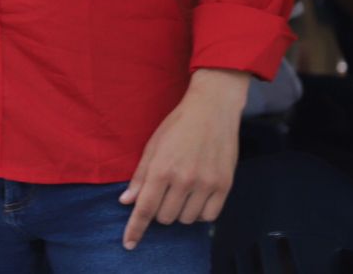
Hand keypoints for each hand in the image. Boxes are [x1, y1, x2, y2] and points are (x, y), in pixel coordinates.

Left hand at [119, 70, 244, 249]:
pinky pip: (209, 216)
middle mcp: (184, 180)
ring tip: (182, 191)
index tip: (129, 243)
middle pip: (165, 218)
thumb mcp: (153, 145)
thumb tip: (127, 201)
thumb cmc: (178, 124)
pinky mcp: (224, 185)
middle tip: (164, 192)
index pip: (145, 208)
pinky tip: (197, 197)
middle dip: (160, 210)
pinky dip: (199, 212)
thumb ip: (141, 176)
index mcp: (162, 169)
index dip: (135, 229)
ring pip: (186, 219)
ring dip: (180, 211)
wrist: (212, 109)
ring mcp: (206, 184)